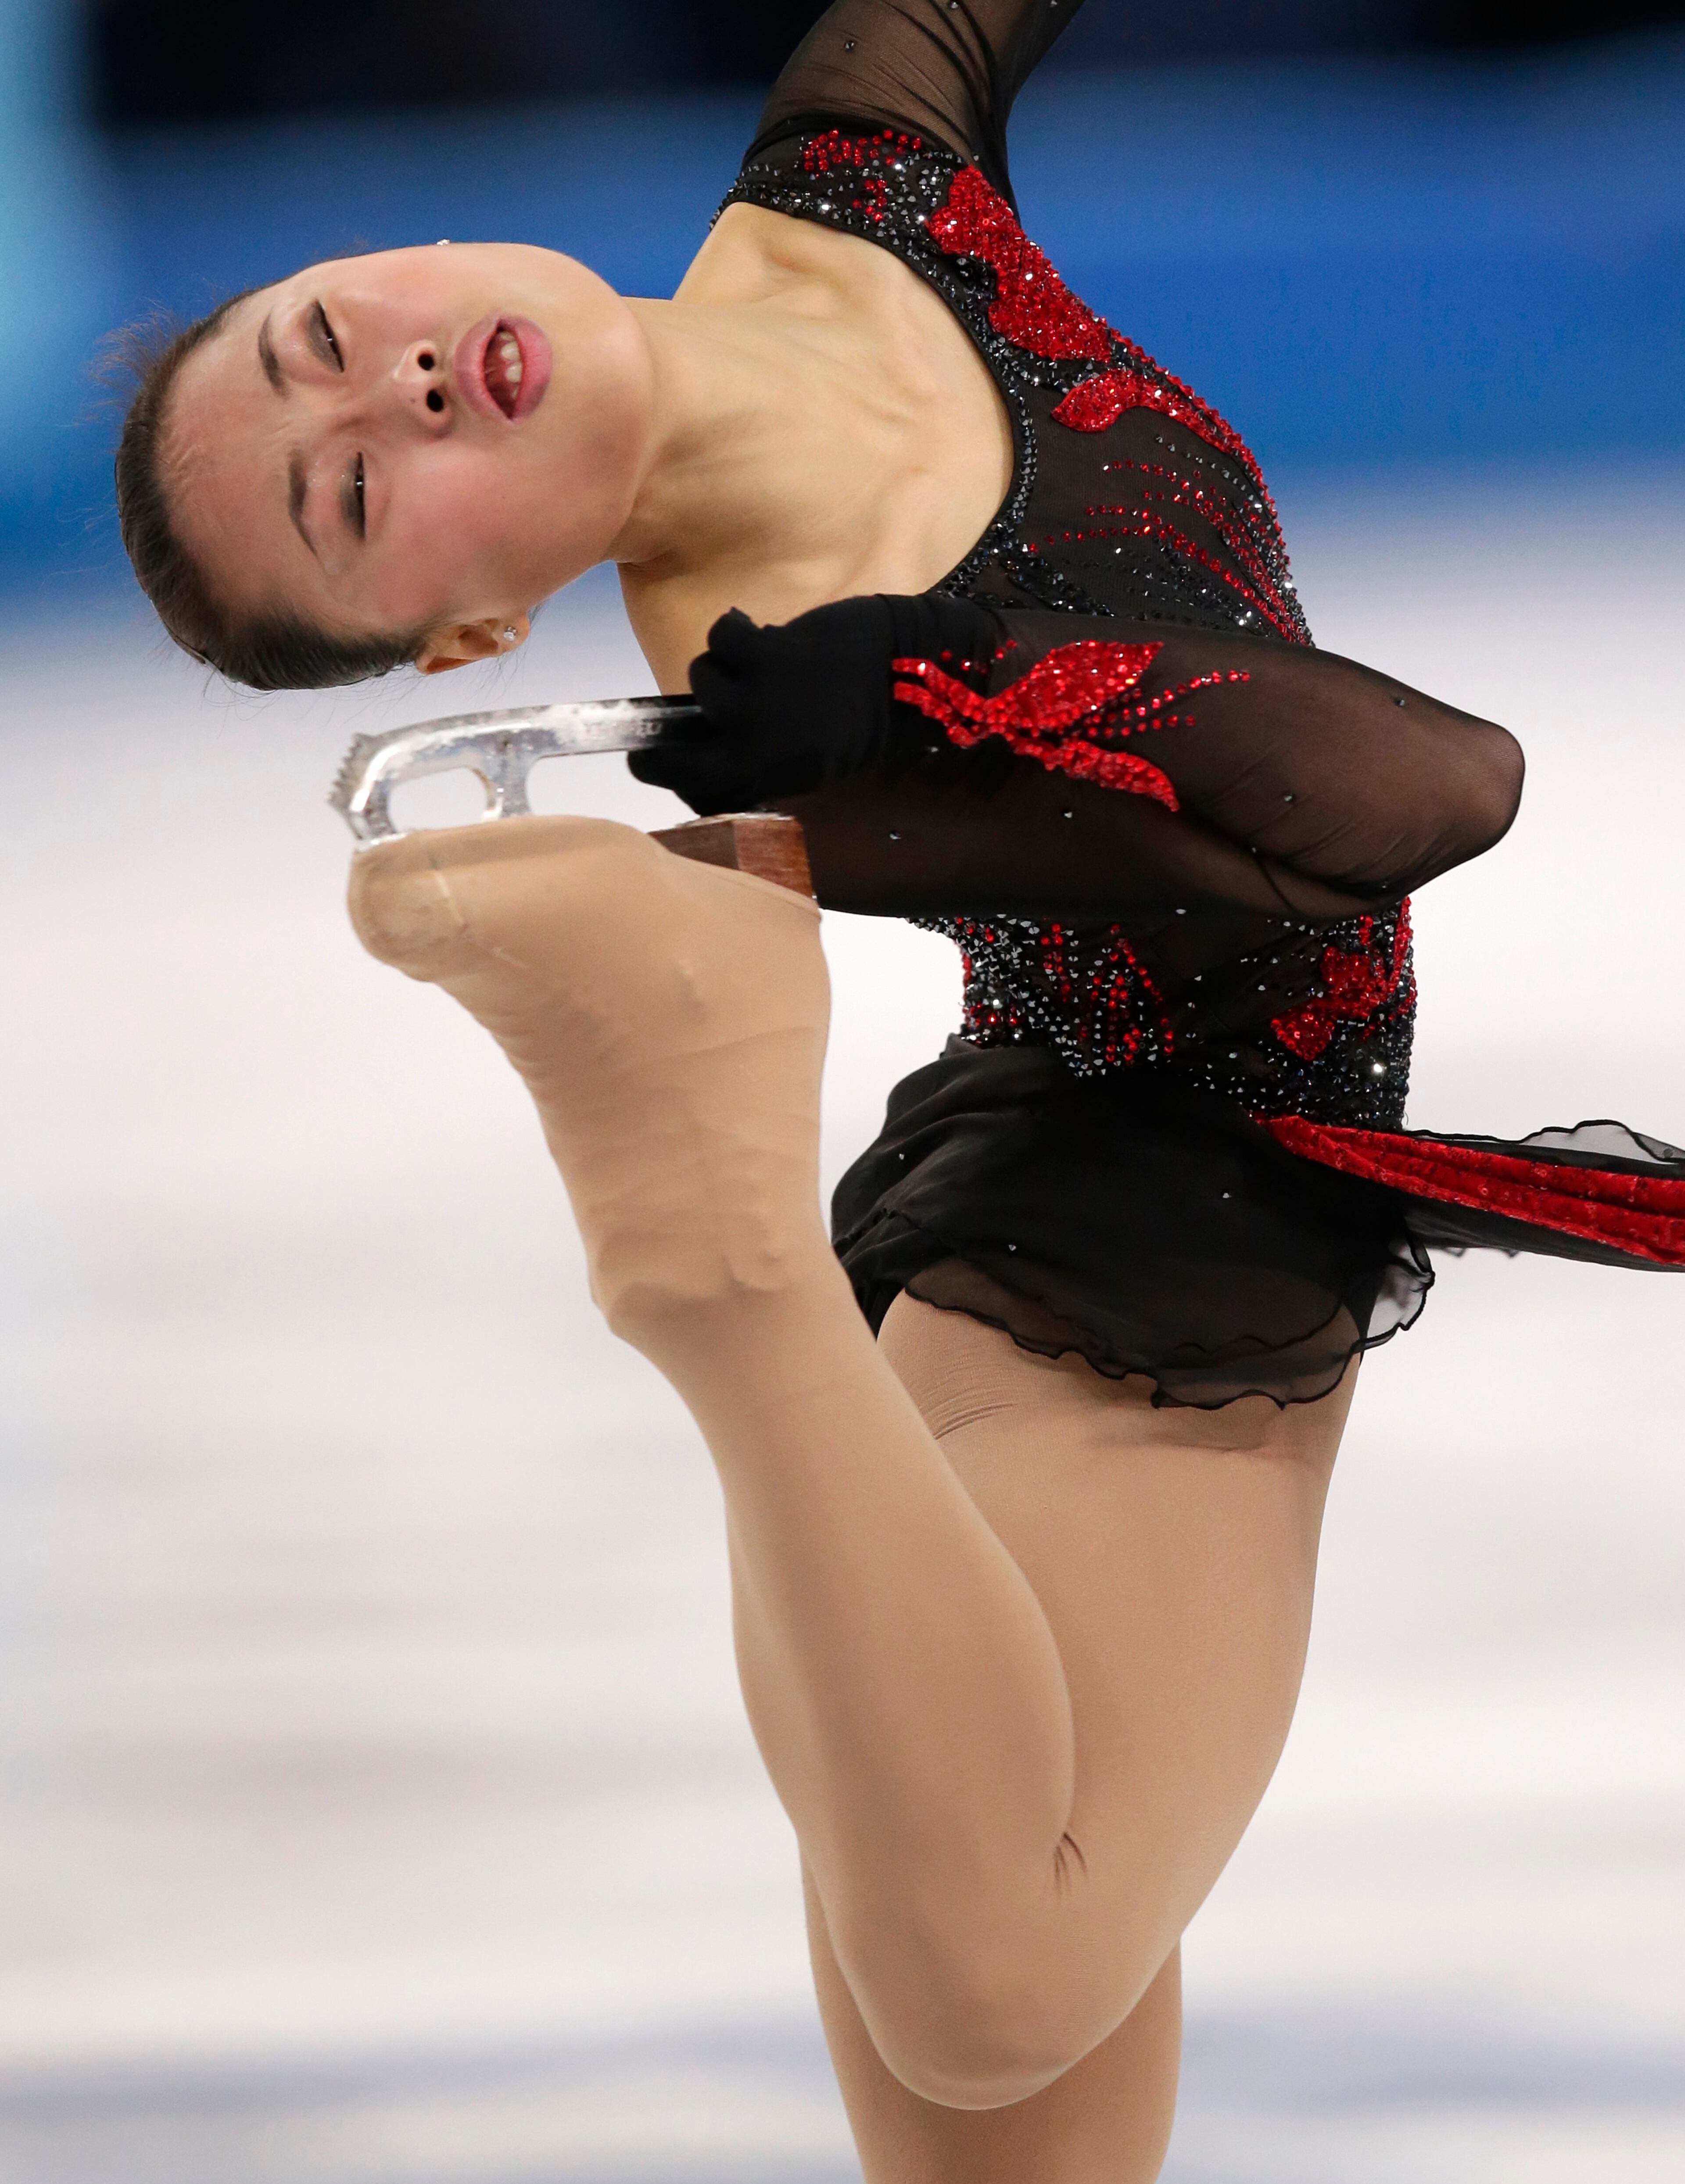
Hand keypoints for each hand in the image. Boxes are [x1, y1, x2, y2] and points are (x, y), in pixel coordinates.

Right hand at [628, 592, 998, 815]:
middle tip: (655, 728)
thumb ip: (762, 762)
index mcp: (772, 777)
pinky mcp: (768, 656)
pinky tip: (756, 630)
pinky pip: (721, 638)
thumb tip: (710, 754)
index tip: (655, 763)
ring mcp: (761, 703)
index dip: (671, 780)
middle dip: (658, 744)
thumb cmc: (860, 715)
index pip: (699, 793)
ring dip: (720, 665)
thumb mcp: (812, 760)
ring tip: (754, 660)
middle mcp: (760, 747)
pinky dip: (733, 629)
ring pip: (700, 679)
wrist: (907, 672)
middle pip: (679, 754)